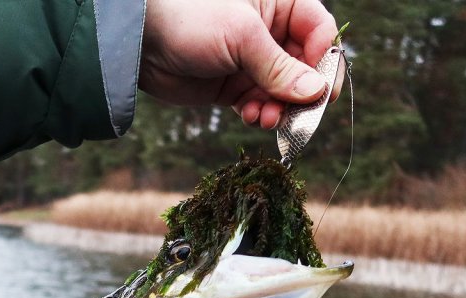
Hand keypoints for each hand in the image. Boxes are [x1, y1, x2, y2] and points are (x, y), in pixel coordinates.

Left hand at [140, 0, 339, 128]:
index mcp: (280, 5)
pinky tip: (252, 117)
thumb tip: (315, 93)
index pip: (320, 33)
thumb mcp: (242, 38)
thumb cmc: (191, 18)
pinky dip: (260, 114)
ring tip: (266, 118)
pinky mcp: (232, 85)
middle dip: (300, 94)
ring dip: (280, 108)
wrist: (141, 40)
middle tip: (297, 116)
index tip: (320, 90)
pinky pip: (259, 103)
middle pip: (304, 68)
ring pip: (282, 91)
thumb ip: (280, 67)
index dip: (324, 62)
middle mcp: (270, 32)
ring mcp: (251, 61)